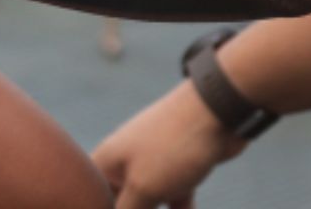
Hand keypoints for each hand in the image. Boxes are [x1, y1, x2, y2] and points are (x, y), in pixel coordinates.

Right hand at [94, 81, 246, 208]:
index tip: (116, 208)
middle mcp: (125, 163)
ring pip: (149, 202)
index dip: (97, 207)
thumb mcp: (144, 188)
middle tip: (151, 208)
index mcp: (107, 163)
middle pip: (121, 202)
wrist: (218, 110)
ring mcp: (153, 164)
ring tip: (171, 208)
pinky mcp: (178, 169)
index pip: (92, 198)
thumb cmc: (172, 147)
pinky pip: (172, 198)